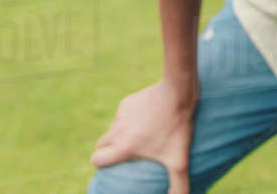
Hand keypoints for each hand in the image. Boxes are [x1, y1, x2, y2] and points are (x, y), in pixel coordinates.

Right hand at [91, 78, 197, 193]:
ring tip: (141, 136)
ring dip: (120, 134)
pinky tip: (147, 118)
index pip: (97, 159)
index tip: (112, 166)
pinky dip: (129, 119)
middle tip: (127, 153)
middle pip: (101, 144)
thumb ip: (179, 185)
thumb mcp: (179, 160)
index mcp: (124, 147)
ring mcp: (121, 114)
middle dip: (109, 150)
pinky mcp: (127, 101)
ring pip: (112, 129)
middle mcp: (117, 131)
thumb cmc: (177, 128)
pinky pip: (122, 114)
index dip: (101, 164)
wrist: (177, 92)